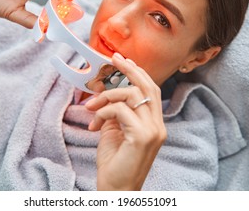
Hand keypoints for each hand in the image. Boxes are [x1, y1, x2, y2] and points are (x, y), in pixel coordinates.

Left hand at [85, 53, 166, 189]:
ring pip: (131, 95)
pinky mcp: (142, 136)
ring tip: (90, 108)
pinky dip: (103, 111)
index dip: (138, 73)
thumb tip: (107, 95)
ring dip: (106, 96)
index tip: (123, 61)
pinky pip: (120, 110)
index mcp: (154, 124)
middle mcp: (158, 126)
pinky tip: (94, 124)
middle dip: (130, 70)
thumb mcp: (115, 132)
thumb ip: (117, 113)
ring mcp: (153, 131)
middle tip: (115, 59)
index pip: (151, 91)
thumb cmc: (115, 163)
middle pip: (148, 87)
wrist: (116, 189)